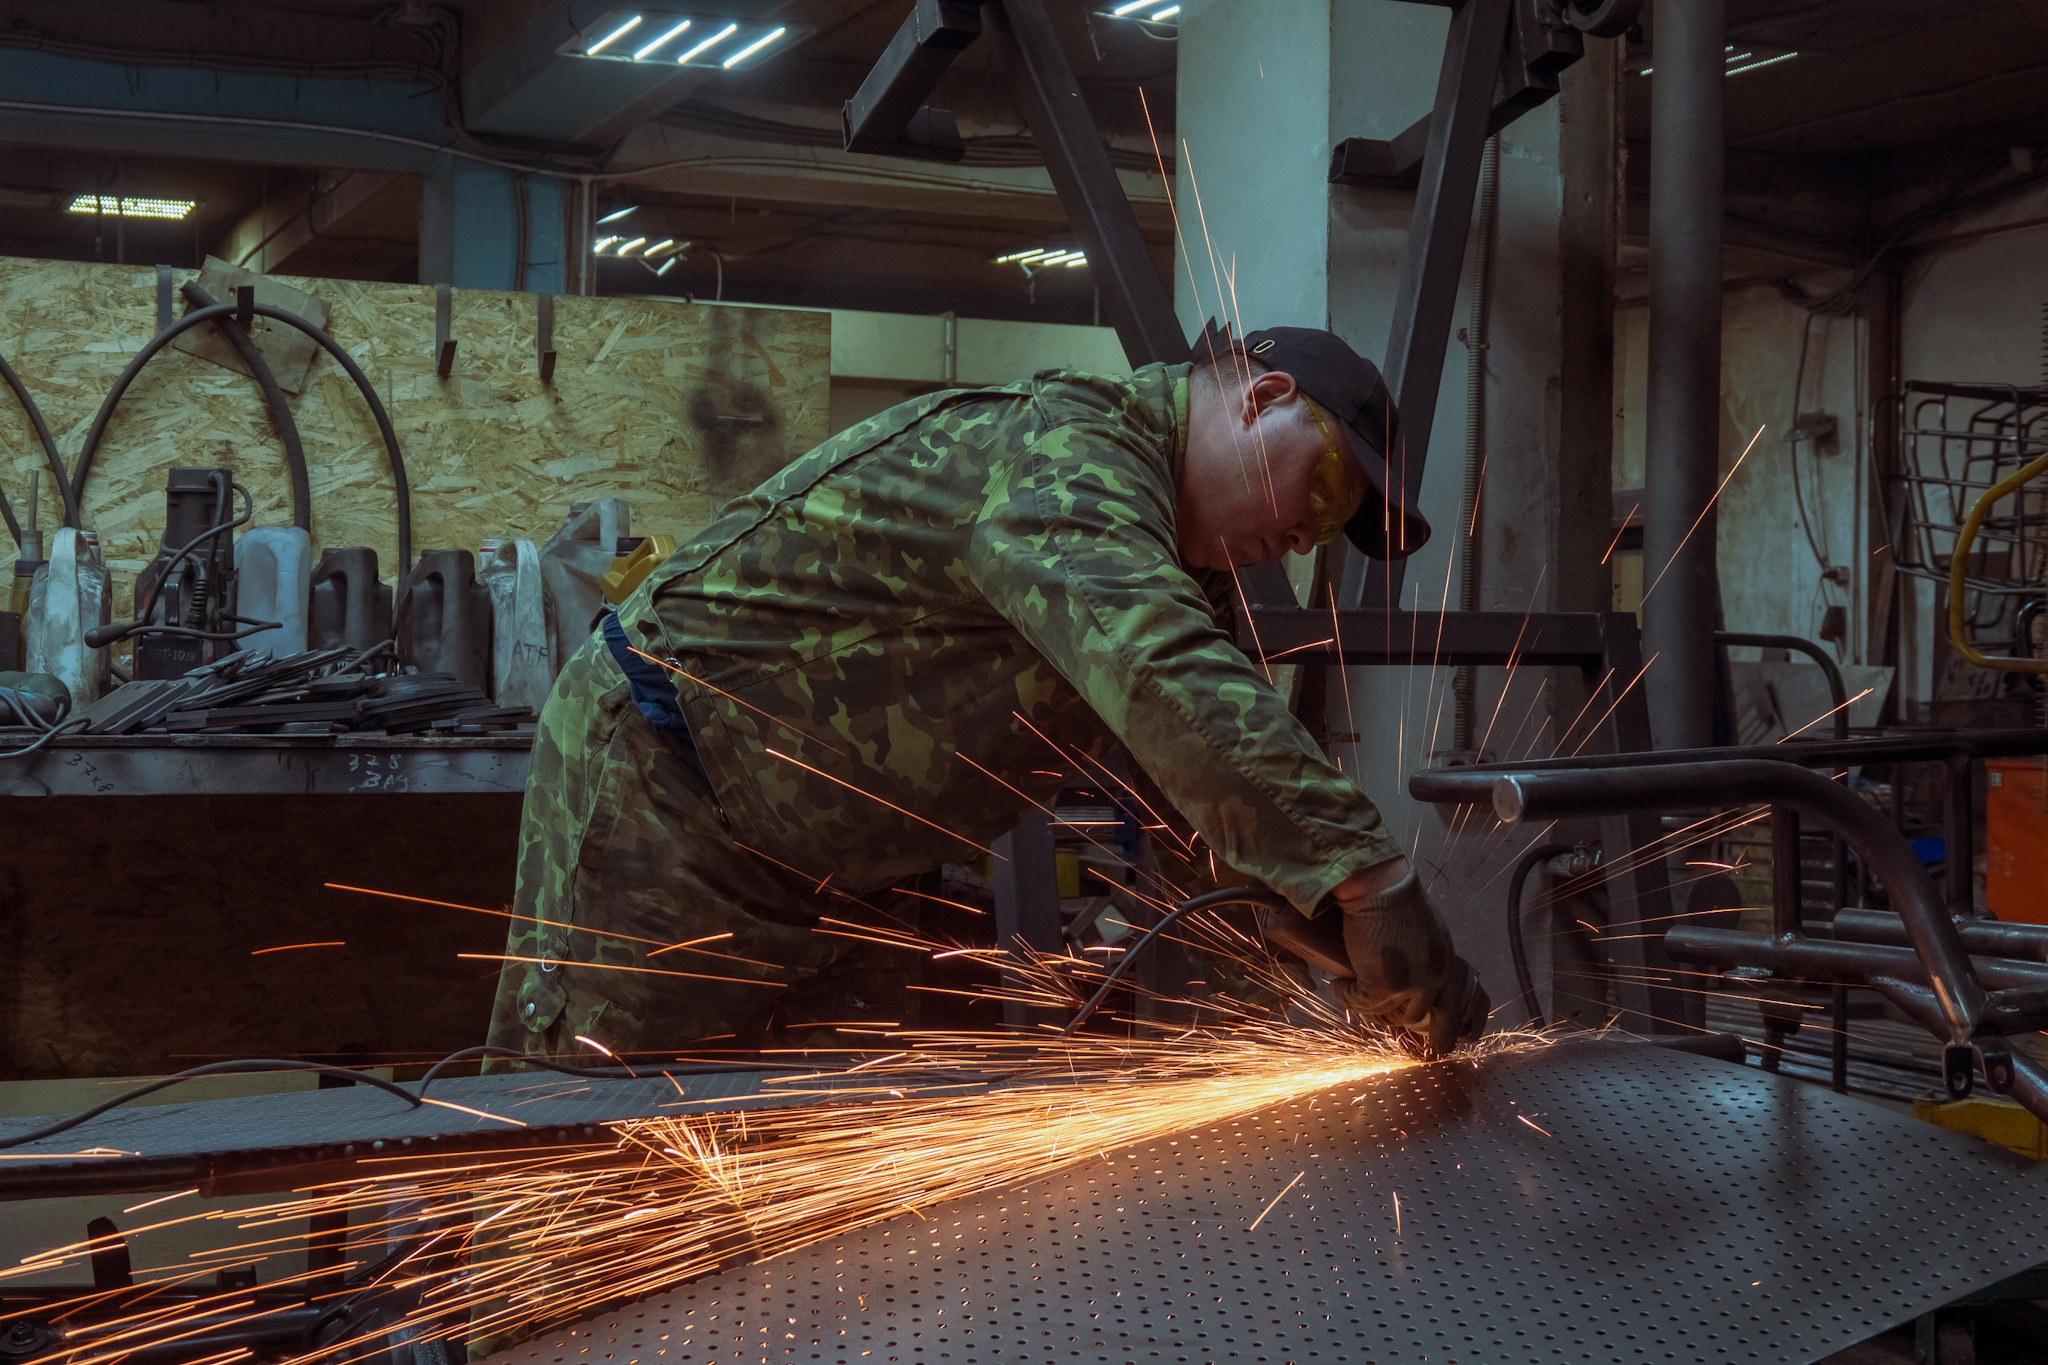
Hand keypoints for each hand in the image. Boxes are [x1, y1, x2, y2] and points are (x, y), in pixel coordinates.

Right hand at [1333, 863, 1489, 1056]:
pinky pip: (1360, 1003)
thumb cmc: (1399, 900)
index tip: (1440, 1049)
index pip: (1455, 1012)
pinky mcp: (1381, 985)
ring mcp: (1409, 985)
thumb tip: (1418, 981)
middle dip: (1393, 1017)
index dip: (1446, 1034)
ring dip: (1367, 1003)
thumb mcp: (1429, 934)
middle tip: (1377, 1008)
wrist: (1379, 886)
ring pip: (1384, 1012)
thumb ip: (1430, 960)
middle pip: (1413, 1017)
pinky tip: (1340, 984)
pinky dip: (1347, 994)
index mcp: (1448, 965)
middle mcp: (1434, 979)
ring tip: (1353, 987)